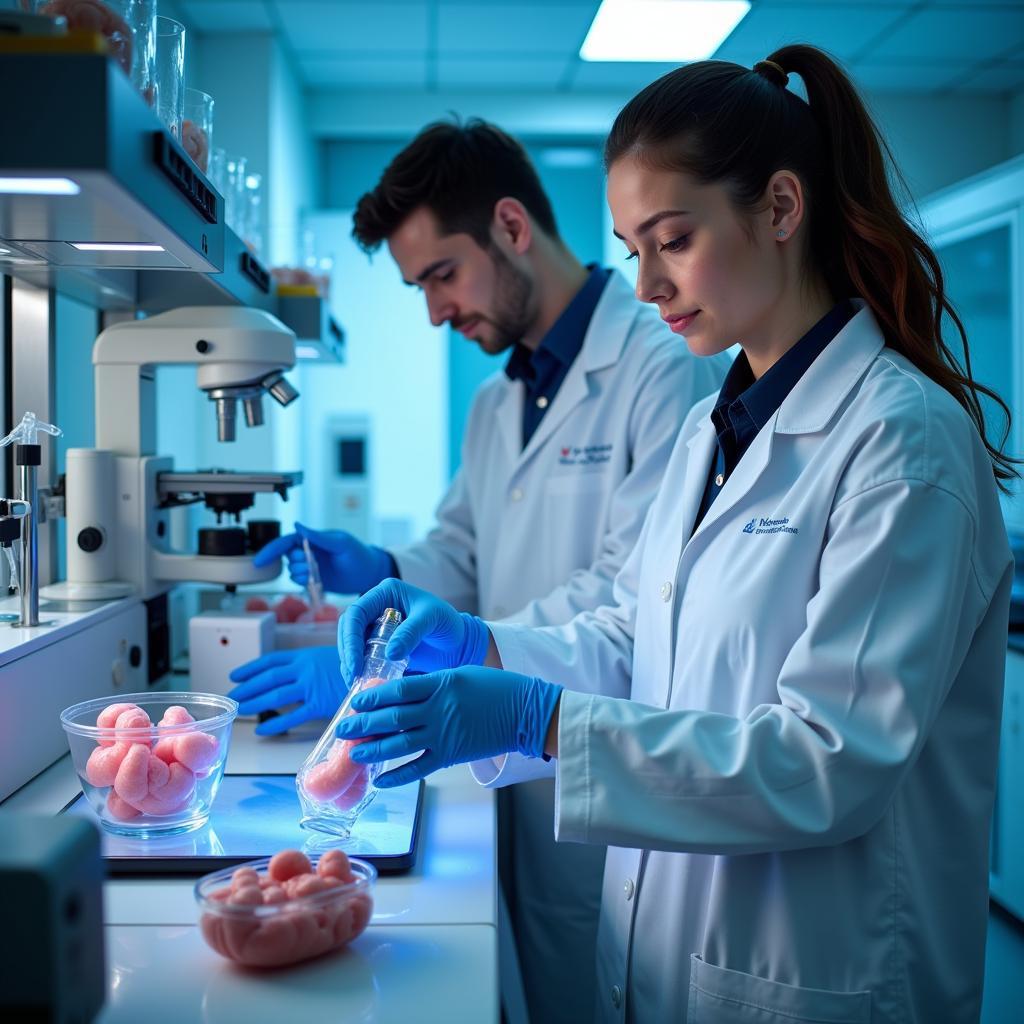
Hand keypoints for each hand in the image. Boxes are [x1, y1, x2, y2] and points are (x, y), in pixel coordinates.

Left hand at [228, 646, 347, 735]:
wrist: (376, 674)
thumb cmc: (355, 666)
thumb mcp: (329, 658)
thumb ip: (311, 667)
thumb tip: (294, 676)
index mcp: (305, 656)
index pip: (271, 660)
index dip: (250, 668)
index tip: (235, 675)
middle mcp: (304, 669)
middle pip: (268, 678)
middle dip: (247, 688)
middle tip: (233, 697)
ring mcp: (311, 687)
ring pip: (276, 696)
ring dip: (255, 703)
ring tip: (241, 710)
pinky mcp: (319, 704)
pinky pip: (293, 716)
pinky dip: (276, 724)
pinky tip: (262, 729)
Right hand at [253, 522, 393, 595]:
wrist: (370, 574)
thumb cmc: (358, 554)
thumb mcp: (341, 543)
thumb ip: (319, 537)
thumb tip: (297, 525)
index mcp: (313, 538)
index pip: (286, 542)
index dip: (271, 550)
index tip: (259, 561)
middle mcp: (309, 552)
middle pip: (287, 557)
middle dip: (296, 563)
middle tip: (311, 565)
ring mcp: (311, 566)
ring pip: (292, 571)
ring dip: (300, 574)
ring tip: (315, 574)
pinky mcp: (315, 580)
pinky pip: (300, 582)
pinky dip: (303, 583)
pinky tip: (315, 582)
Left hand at [335, 666, 562, 787]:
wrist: (526, 711)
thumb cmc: (496, 688)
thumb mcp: (461, 673)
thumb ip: (432, 682)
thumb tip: (401, 690)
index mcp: (440, 684)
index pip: (398, 690)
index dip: (373, 696)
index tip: (355, 700)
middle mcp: (438, 710)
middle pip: (392, 718)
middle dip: (364, 724)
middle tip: (342, 728)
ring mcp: (444, 734)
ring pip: (400, 744)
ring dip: (374, 749)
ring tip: (353, 753)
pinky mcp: (452, 754)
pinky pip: (420, 767)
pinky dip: (399, 775)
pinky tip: (381, 779)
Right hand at [339, 578, 489, 683]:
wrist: (458, 639)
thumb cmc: (447, 622)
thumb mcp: (432, 621)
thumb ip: (411, 633)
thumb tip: (389, 653)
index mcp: (386, 593)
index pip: (357, 613)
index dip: (350, 638)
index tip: (355, 663)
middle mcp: (376, 607)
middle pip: (348, 629)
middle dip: (347, 653)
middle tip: (352, 677)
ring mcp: (375, 626)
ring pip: (351, 643)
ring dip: (350, 663)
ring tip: (355, 684)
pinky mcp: (379, 644)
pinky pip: (362, 655)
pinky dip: (360, 669)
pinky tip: (364, 684)